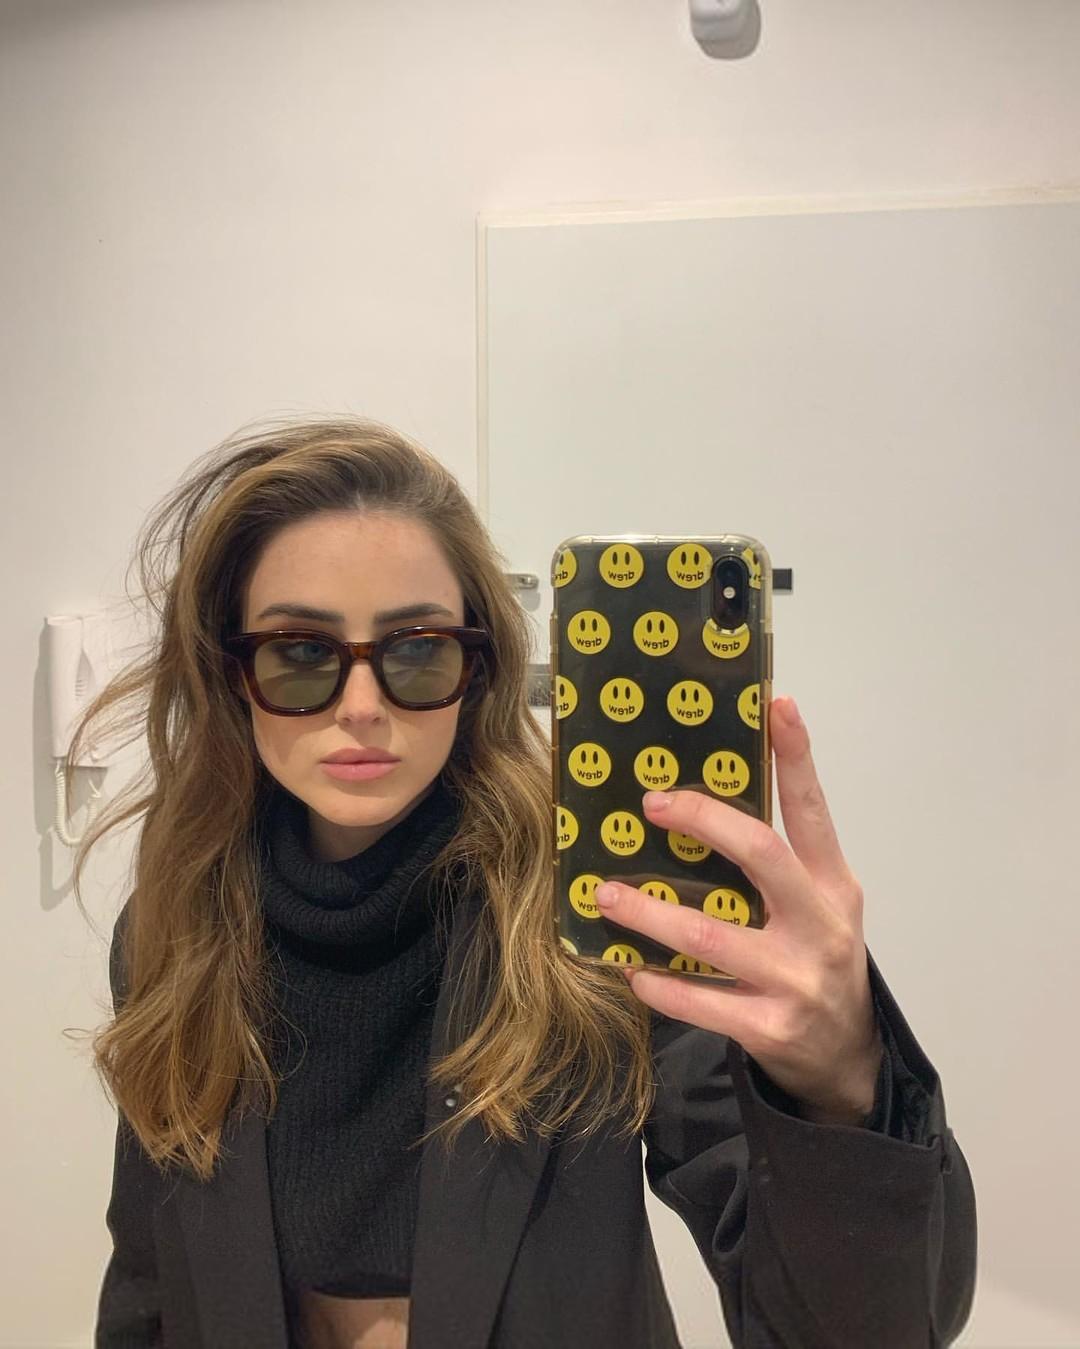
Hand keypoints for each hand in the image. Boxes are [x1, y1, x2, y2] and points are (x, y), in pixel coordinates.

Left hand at [594, 696, 883, 1124]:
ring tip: (606, 893)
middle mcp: (820, 925)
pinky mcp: (770, 1027)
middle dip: (703, 822)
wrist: (846, 1058)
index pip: (813, 811)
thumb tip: (698, 805)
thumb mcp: (816, 904)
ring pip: (711, 937)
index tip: (777, 704)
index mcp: (834, 885)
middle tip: (652, 803)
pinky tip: (630, 969)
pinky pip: (701, 1002)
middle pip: (762, 855)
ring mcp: (797, 979)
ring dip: (650, 913)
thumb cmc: (817, 961)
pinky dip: (659, 984)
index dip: (797, 757)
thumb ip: (775, 863)